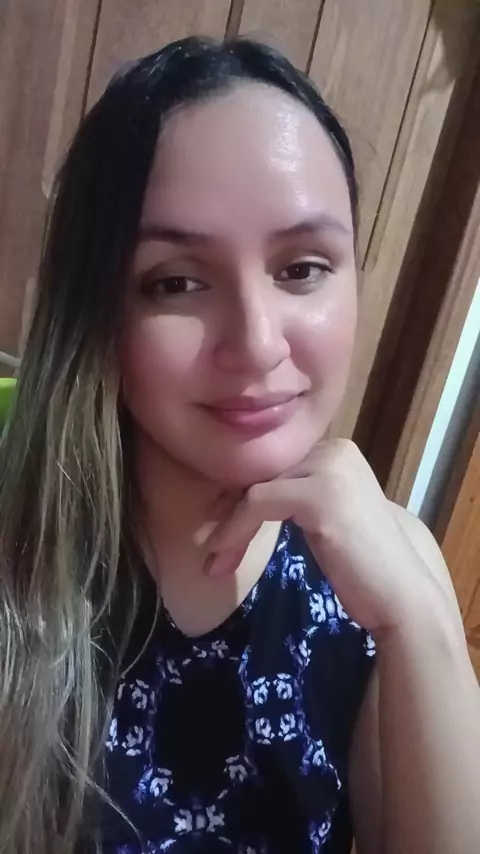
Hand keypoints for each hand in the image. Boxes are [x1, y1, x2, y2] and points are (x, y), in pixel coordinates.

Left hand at [208, 439, 443, 634]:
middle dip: (230, 512)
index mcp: (337, 451)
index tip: (222, 532)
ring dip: (228, 528)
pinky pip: (257, 503)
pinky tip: (223, 557)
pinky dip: (235, 531)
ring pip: (253, 489)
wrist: (401, 596)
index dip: (240, 497)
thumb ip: (296, 497)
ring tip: (215, 562)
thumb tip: (243, 495)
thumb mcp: (324, 518)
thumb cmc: (362, 566)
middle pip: (261, 475)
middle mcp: (335, 450)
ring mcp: (330, 469)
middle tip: (213, 550)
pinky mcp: (321, 495)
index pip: (274, 467)